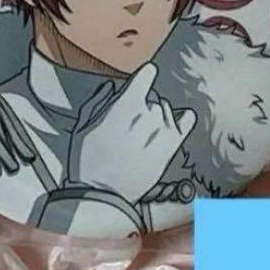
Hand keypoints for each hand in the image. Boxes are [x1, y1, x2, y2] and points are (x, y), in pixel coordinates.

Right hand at [68, 63, 195, 202]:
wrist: (103, 196)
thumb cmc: (87, 161)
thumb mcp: (84, 128)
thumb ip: (98, 103)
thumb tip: (111, 86)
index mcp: (124, 108)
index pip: (146, 78)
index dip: (146, 75)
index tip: (147, 73)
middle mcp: (147, 117)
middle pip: (154, 99)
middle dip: (144, 104)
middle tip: (131, 122)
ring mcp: (161, 134)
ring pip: (166, 112)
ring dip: (158, 117)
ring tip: (143, 133)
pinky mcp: (170, 150)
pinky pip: (186, 124)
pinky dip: (183, 119)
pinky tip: (179, 120)